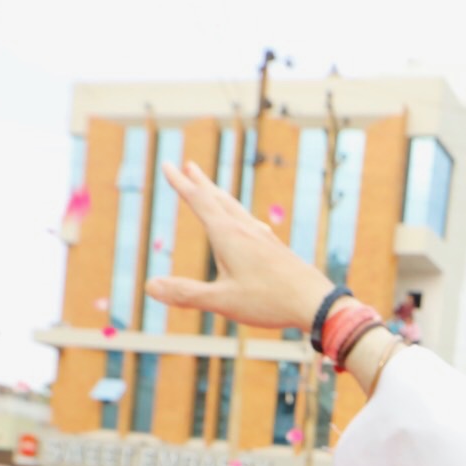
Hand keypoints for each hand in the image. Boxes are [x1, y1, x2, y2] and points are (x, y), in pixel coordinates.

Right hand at [143, 162, 331, 330]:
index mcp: (229, 236)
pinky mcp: (277, 249)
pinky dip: (240, 215)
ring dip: (220, 196)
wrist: (316, 302)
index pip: (200, 202)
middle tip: (188, 166)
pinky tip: (248, 224)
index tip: (167, 164)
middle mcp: (246, 230)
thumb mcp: (222, 301)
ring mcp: (264, 238)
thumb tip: (150, 286)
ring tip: (213, 190)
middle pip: (219, 200)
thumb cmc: (269, 301)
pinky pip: (253, 224)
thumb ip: (186, 293)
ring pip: (237, 210)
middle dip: (201, 183)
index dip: (181, 183)